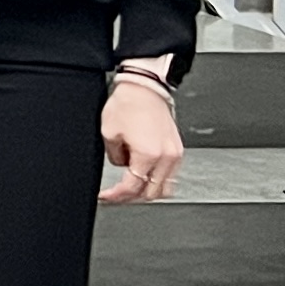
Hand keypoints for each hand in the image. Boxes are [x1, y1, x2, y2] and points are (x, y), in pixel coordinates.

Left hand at [99, 64, 184, 204]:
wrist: (145, 88)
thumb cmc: (128, 104)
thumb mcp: (109, 133)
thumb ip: (114, 156)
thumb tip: (121, 165)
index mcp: (148, 155)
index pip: (132, 187)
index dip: (116, 196)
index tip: (106, 197)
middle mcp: (166, 157)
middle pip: (151, 193)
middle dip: (132, 197)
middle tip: (117, 195)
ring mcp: (175, 154)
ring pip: (165, 188)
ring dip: (148, 191)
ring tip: (131, 187)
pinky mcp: (178, 149)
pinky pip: (170, 174)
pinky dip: (158, 179)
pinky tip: (144, 174)